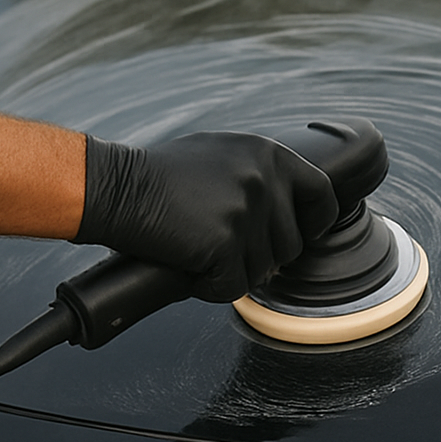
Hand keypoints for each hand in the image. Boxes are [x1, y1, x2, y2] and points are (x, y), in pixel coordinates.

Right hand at [74, 131, 338, 301]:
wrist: (118, 188)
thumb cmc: (161, 175)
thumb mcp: (221, 155)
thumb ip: (259, 174)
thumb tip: (287, 210)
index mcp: (269, 154)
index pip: (322, 194)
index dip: (314, 222)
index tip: (300, 235)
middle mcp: (264, 179)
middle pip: (291, 244)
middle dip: (262, 255)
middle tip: (223, 247)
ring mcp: (246, 211)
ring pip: (263, 270)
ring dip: (232, 271)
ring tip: (198, 248)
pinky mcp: (224, 243)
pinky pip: (232, 287)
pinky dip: (208, 286)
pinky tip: (187, 265)